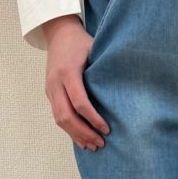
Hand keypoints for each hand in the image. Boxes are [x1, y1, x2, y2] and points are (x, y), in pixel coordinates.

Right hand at [42, 15, 109, 150]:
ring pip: (60, 120)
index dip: (93, 119)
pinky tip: (81, 139)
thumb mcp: (95, 50)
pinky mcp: (50, 94)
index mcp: (68, 72)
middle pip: (66, 116)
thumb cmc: (81, 42)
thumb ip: (105, 69)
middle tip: (101, 143)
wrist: (58, 32)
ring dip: (76, 135)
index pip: (79, 102)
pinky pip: (57, 116)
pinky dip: (69, 130)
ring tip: (92, 146)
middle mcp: (56, 83)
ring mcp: (50, 89)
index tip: (107, 129)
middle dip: (84, 133)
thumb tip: (127, 90)